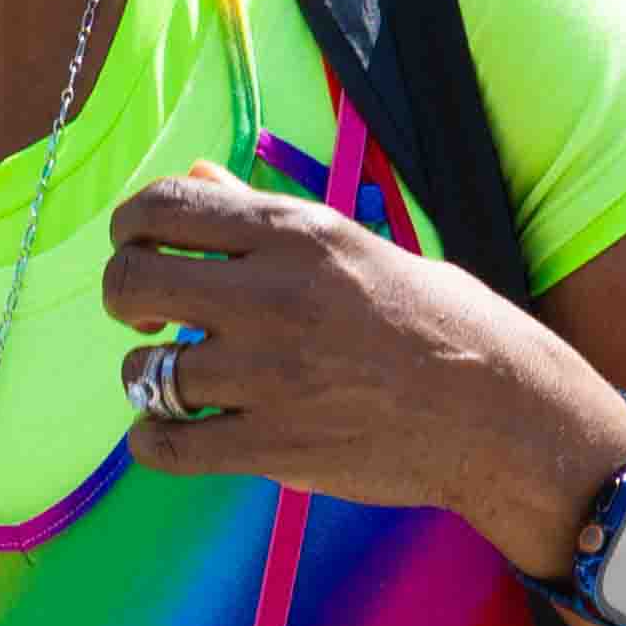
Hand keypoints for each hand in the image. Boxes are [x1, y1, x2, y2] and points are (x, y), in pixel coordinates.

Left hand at [100, 170, 625, 582]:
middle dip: (125, 301)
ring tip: (178, 387)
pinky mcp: (272, 447)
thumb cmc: (438, 322)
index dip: (130, 228)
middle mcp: (272, 297)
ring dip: (147, 382)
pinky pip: (166, 446)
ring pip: (144, 375)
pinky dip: (153, 443)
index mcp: (296, 234)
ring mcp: (268, 376)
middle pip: (132, 282)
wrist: (499, 412)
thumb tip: (198, 178)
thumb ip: (264, 218)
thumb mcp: (355, 247)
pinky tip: (171, 435)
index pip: (163, 206)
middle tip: (151, 322)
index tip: (141, 251)